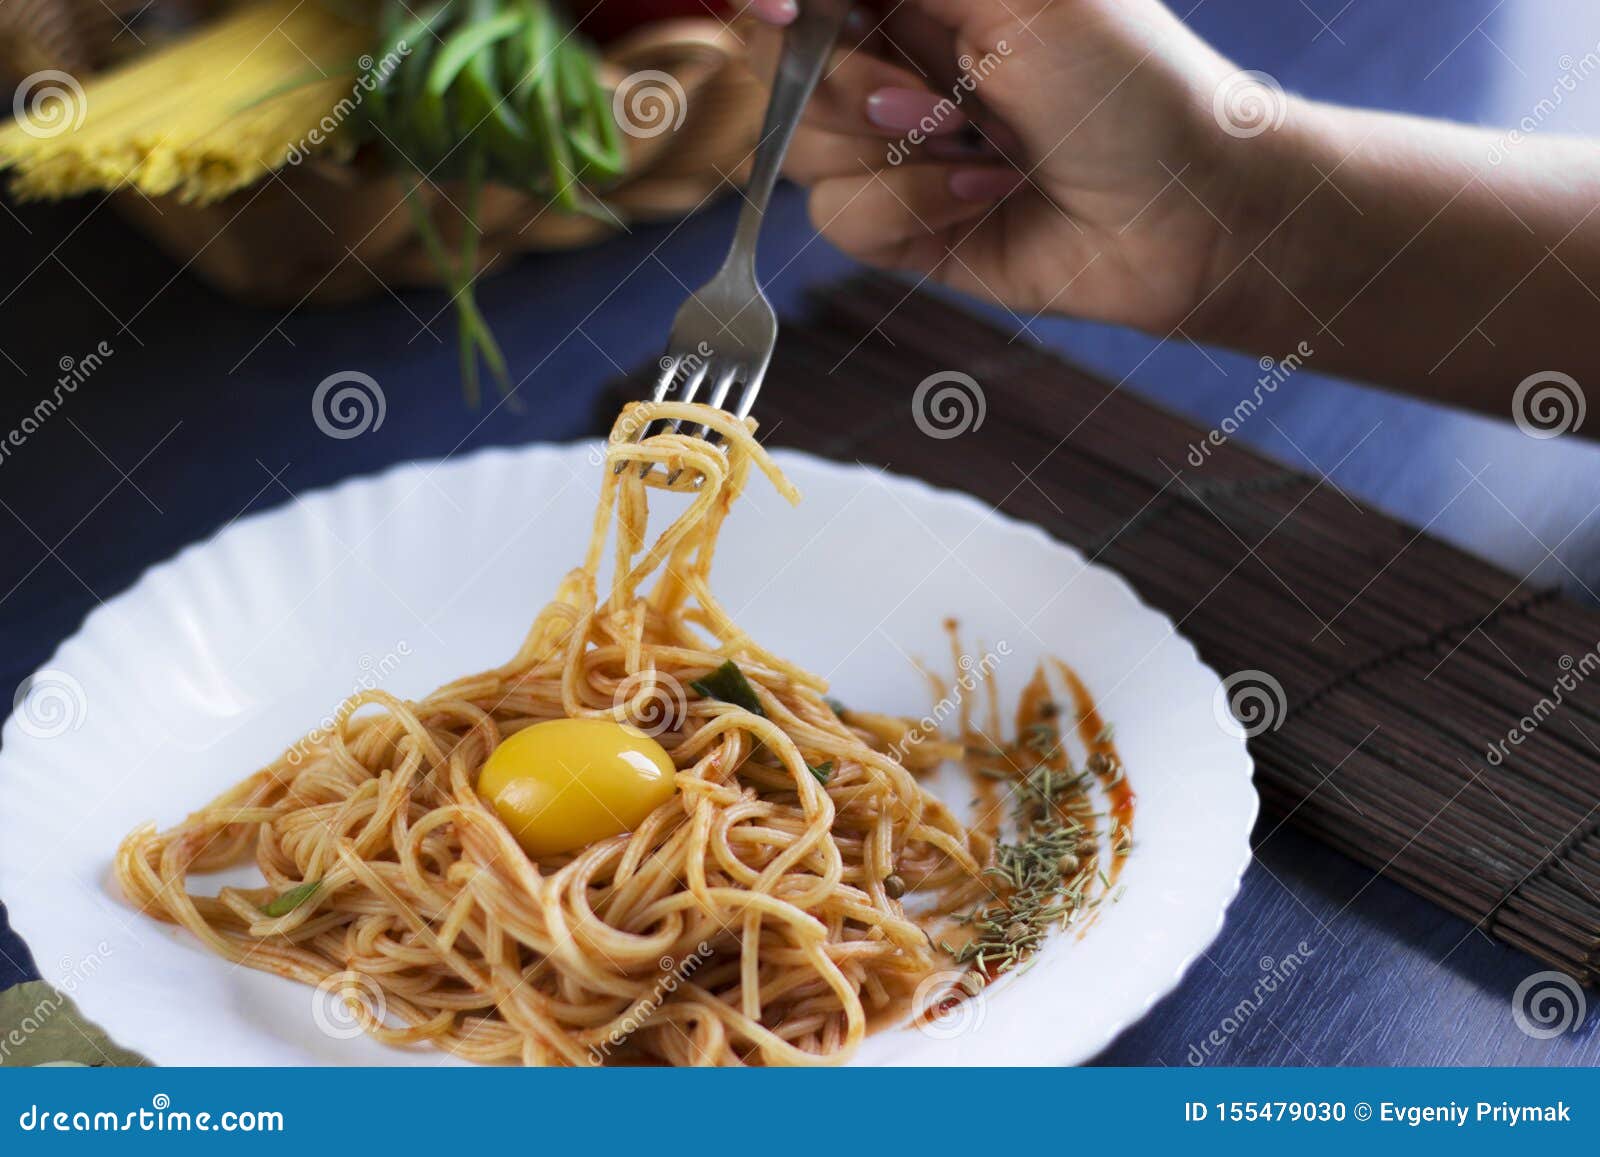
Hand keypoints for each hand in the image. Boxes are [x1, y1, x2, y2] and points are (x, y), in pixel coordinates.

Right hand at [748, 0, 1272, 335]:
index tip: (788, 9)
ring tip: (987, 148)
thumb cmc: (1126, 79)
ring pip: (798, 146)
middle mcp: (891, 59)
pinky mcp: (897, 226)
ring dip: (897, 153)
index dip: (776, 0)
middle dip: (848, 85)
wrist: (1183, 210)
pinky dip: (917, 207)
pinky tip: (989, 197)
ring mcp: (888, 147)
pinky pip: (840, 217)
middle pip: (776, 62)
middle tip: (930, 98)